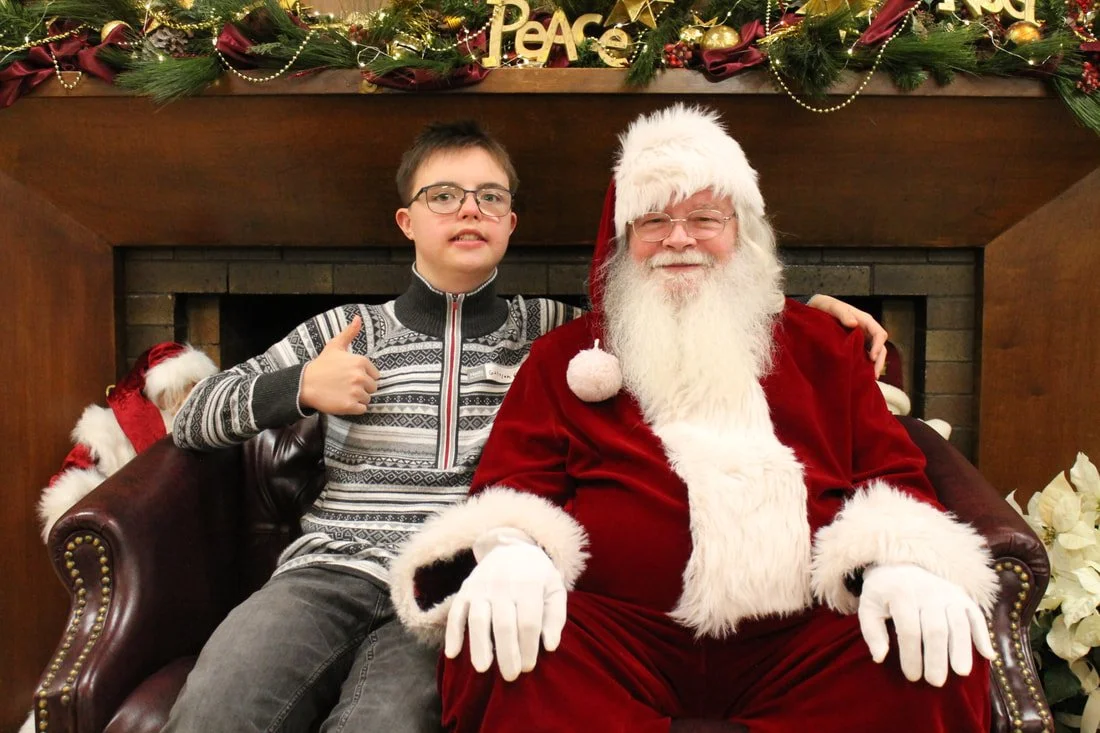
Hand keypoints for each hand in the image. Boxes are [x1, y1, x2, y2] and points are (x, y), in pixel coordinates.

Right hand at [300, 316, 380, 414]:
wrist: (305, 384)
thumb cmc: (321, 365)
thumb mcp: (335, 346)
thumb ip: (349, 333)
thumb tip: (358, 318)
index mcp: (361, 362)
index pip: (375, 375)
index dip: (364, 377)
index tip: (350, 377)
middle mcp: (360, 376)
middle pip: (372, 388)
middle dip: (362, 388)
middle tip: (346, 386)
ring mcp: (355, 392)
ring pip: (367, 399)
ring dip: (358, 399)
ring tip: (343, 393)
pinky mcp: (350, 406)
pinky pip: (362, 409)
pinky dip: (354, 408)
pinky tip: (343, 401)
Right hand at [445, 537, 566, 681]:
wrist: (511, 547)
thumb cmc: (537, 576)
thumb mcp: (554, 589)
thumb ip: (556, 617)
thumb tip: (550, 646)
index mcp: (529, 585)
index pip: (528, 622)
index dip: (528, 648)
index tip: (529, 667)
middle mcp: (503, 584)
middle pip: (504, 624)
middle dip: (507, 654)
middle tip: (510, 676)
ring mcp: (481, 586)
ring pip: (478, 619)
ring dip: (479, 646)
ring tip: (482, 669)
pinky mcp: (465, 589)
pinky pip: (456, 612)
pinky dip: (453, 633)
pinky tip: (453, 653)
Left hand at [807, 294, 887, 375]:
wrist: (816, 309)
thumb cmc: (826, 306)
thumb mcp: (833, 307)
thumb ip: (843, 314)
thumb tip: (854, 324)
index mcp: (865, 320)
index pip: (879, 334)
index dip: (878, 346)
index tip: (872, 358)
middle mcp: (867, 331)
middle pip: (880, 347)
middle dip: (879, 361)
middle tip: (874, 376)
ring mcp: (862, 339)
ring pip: (874, 354)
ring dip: (874, 365)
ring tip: (870, 379)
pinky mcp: (855, 346)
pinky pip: (864, 356)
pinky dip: (865, 365)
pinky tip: (861, 375)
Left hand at [858, 563, 994, 686]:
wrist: (901, 564)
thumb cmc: (883, 592)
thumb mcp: (868, 606)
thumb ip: (871, 631)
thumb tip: (880, 657)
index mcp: (901, 594)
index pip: (909, 630)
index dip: (911, 656)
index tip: (912, 677)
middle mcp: (927, 591)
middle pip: (936, 629)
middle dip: (936, 658)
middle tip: (936, 682)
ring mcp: (948, 592)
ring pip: (958, 623)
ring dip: (962, 649)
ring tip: (961, 673)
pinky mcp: (962, 595)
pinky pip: (976, 615)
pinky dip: (983, 634)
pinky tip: (988, 655)